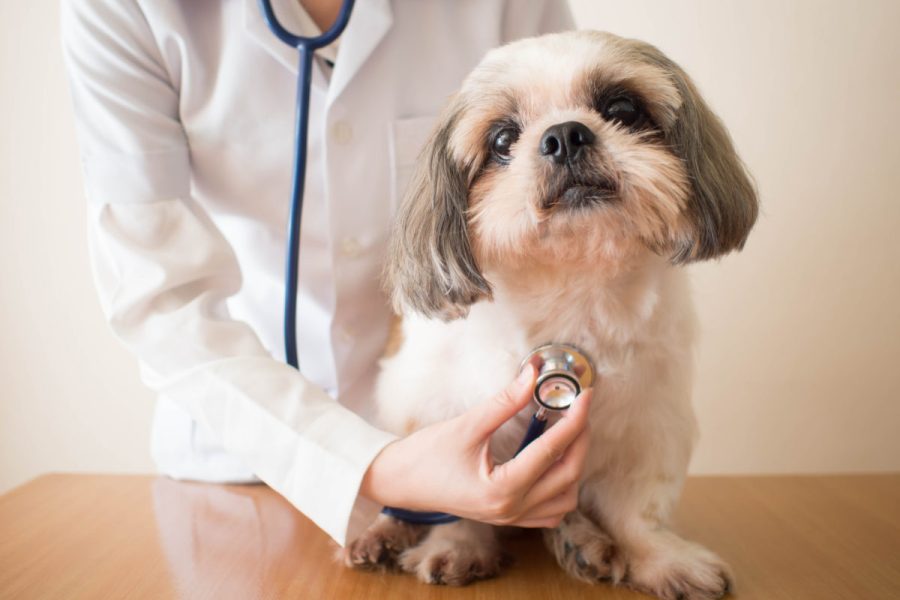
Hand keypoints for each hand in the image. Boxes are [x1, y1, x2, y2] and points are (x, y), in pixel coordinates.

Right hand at [360, 364, 591, 527]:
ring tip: (567, 433)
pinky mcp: (507, 518)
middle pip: (568, 476)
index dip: (575, 420)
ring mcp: (511, 519)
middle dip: (580, 439)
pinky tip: (552, 461)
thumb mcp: (466, 425)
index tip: (584, 395)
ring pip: (565, 499)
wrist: (399, 482)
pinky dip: (561, 488)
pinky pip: (550, 512)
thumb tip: (533, 374)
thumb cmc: (426, 455)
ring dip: (574, 466)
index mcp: (502, 489)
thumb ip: (504, 401)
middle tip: (580, 409)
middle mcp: (511, 510)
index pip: (552, 451)